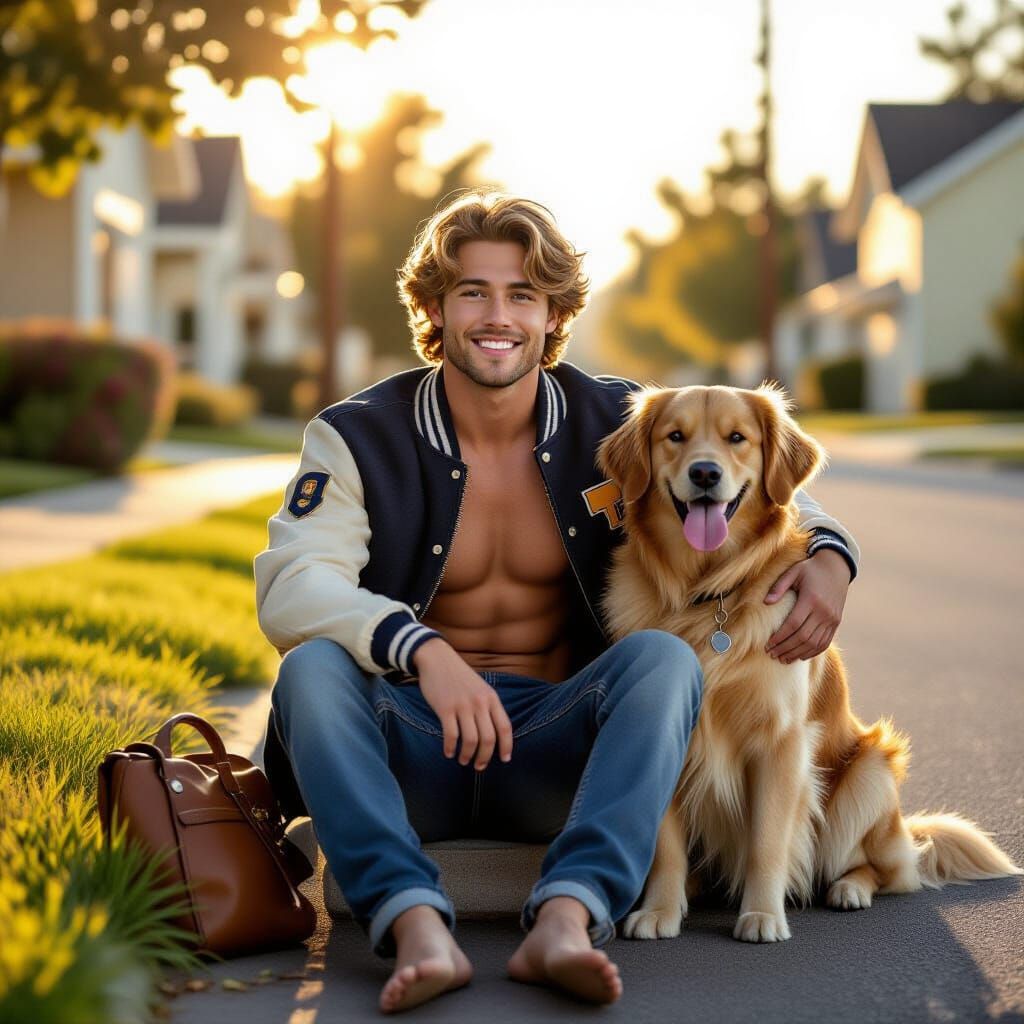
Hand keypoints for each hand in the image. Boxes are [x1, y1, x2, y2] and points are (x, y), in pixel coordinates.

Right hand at [412, 637, 513, 769]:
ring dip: (467, 755)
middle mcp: (479, 702)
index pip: (505, 727)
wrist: (437, 658)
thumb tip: (494, 734)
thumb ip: (488, 706)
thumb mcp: (480, 687)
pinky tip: (449, 753)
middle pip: (488, 738)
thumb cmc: (459, 676)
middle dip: (485, 757)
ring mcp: (462, 705)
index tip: (505, 759)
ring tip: (464, 760)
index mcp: (491, 698)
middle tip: (479, 766)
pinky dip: (450, 748)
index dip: (507, 746)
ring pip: (470, 740)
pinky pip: (451, 735)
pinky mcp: (444, 708)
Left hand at [763, 548, 850, 662]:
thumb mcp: (793, 572)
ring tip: (783, 659)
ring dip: (797, 653)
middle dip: (786, 648)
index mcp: (811, 599)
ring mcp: (832, 619)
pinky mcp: (836, 623)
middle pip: (803, 637)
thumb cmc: (810, 569)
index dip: (780, 637)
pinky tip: (800, 656)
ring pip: (814, 643)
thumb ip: (779, 586)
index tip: (768, 645)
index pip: (793, 624)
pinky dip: (812, 652)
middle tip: (772, 654)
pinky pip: (825, 642)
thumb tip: (766, 602)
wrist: (837, 567)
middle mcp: (824, 612)